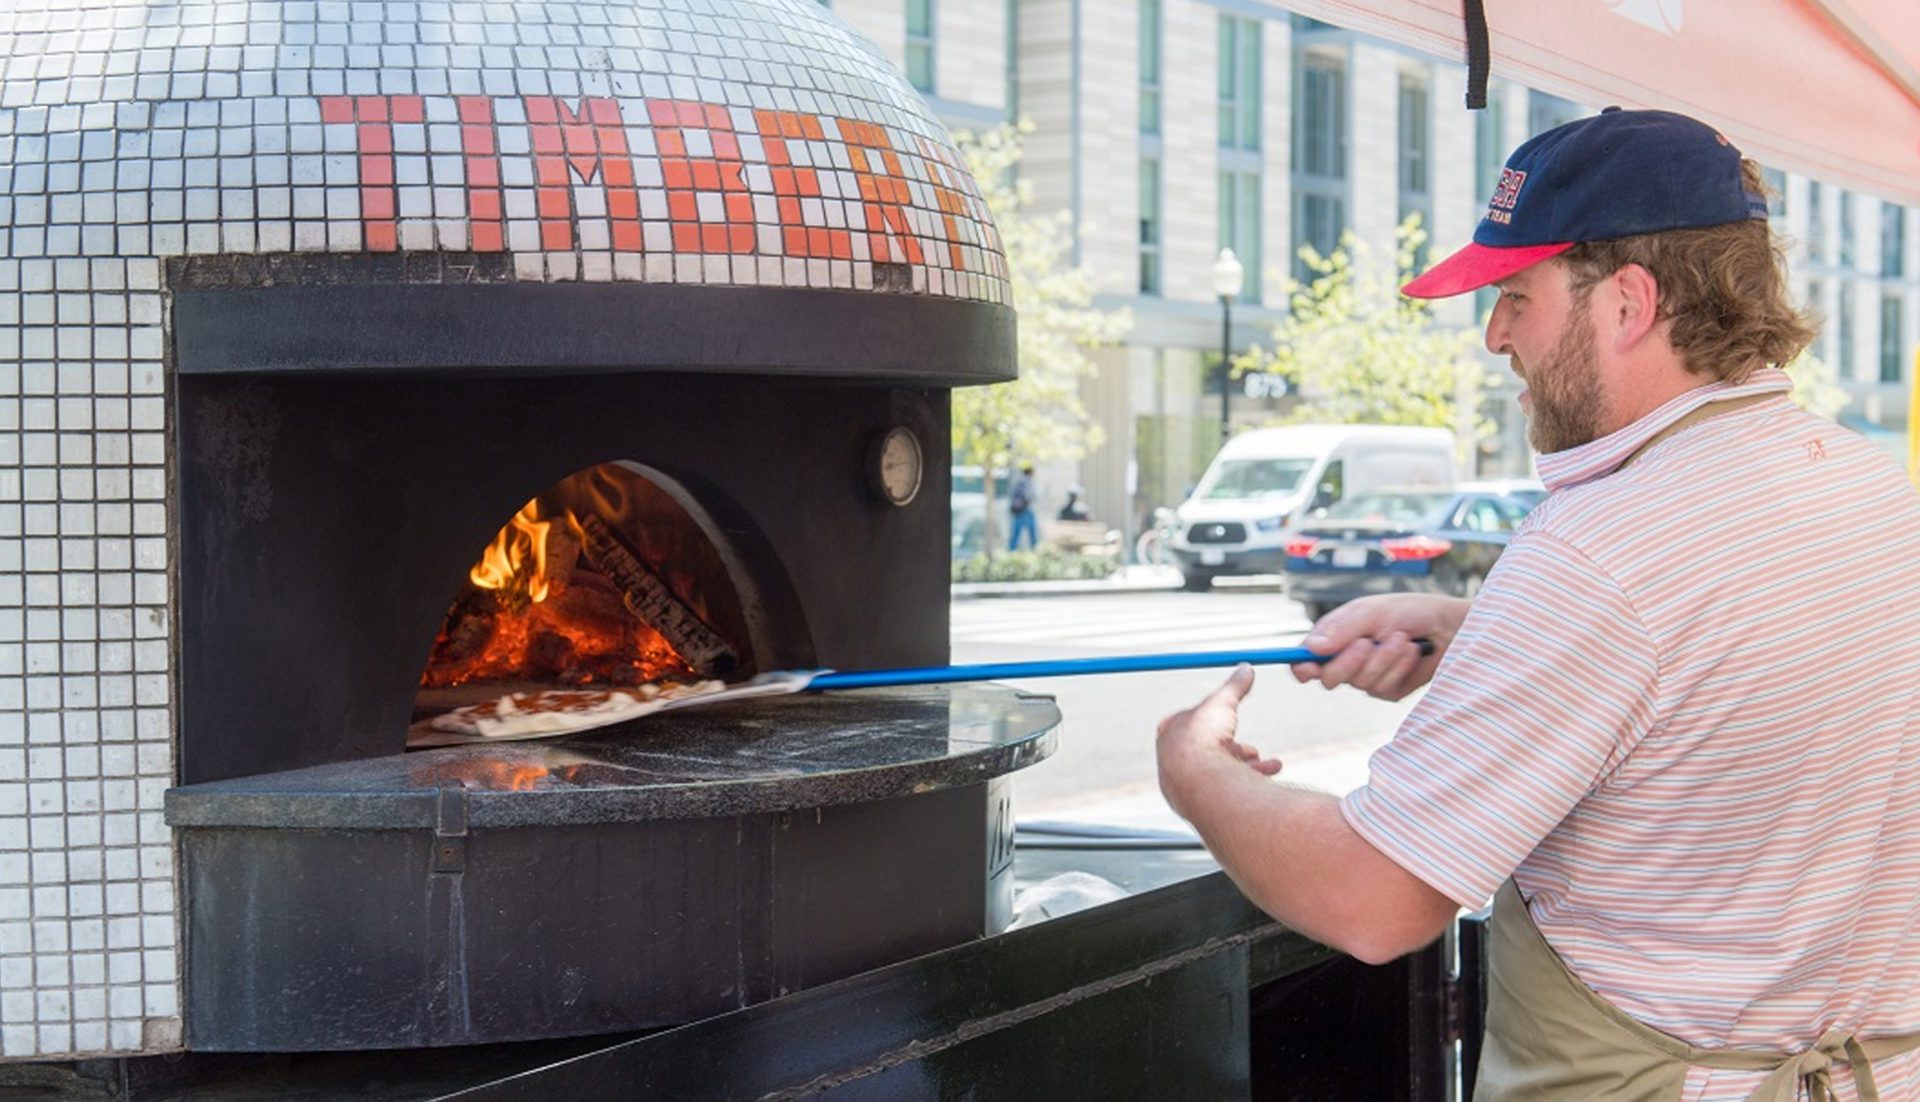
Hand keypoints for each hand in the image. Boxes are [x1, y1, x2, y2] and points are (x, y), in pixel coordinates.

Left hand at [1155, 665, 1281, 820]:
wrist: (1199, 782)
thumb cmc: (1201, 740)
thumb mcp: (1221, 703)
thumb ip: (1234, 687)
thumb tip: (1246, 668)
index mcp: (1170, 738)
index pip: (1190, 729)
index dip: (1214, 724)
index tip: (1231, 721)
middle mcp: (1173, 766)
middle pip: (1207, 755)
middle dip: (1234, 750)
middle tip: (1250, 749)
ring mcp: (1186, 789)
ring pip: (1221, 775)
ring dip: (1246, 767)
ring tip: (1264, 763)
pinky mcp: (1202, 807)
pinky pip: (1228, 794)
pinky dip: (1252, 784)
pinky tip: (1270, 774)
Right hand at [1292, 594, 1465, 701]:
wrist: (1450, 626)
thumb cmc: (1409, 611)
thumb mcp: (1372, 611)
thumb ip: (1341, 629)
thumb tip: (1312, 648)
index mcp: (1335, 638)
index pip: (1305, 660)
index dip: (1302, 667)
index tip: (1310, 667)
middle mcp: (1347, 660)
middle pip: (1328, 678)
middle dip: (1349, 661)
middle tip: (1368, 643)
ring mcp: (1367, 677)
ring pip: (1360, 683)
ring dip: (1383, 659)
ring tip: (1402, 639)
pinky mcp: (1389, 690)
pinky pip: (1383, 688)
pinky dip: (1398, 668)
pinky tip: (1412, 653)